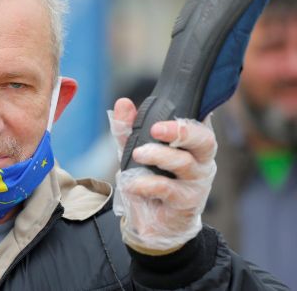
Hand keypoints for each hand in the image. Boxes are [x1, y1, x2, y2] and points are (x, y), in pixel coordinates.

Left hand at [110, 98, 216, 252]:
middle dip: (181, 131)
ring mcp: (196, 182)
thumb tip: (123, 104)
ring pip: (185, 163)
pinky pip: (168, 188)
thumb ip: (128, 129)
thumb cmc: (150, 181)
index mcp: (192, 144)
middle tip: (156, 128)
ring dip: (159, 156)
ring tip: (138, 154)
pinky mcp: (186, 202)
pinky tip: (133, 183)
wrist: (153, 223)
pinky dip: (147, 183)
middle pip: (204, 140)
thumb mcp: (135, 152)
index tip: (173, 105)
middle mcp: (201, 161)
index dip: (191, 114)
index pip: (199, 123)